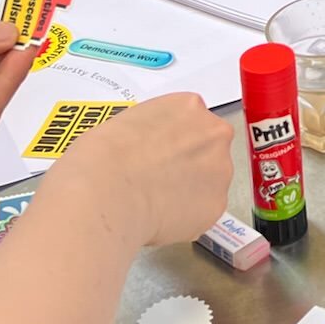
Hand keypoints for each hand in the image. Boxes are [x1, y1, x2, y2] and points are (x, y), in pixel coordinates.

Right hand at [68, 89, 233, 247]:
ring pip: (209, 182)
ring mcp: (220, 170)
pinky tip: (160, 217)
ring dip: (190, 191)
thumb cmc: (104, 157)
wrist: (105, 192)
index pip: (192, 121)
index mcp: (189, 106)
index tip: (162, 154)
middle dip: (189, 164)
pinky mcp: (216, 205)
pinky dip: (187, 217)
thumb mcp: (128, 122)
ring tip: (156, 201)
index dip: (175, 141)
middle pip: (208, 149)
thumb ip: (153, 131)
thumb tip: (149, 148)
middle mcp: (214, 134)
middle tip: (160, 180)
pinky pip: (204, 211)